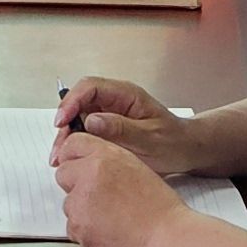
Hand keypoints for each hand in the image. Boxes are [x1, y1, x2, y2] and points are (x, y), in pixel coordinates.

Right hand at [52, 76, 198, 174]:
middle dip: (65, 123)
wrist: (187, 151)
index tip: (63, 121)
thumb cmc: (174, 142)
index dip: (72, 101)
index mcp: (125, 94)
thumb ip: (121, 128)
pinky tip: (70, 159)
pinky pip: (85, 132)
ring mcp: (109, 114)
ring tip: (59, 158)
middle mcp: (114, 101)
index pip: (90, 87)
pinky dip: (75, 144)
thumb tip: (91, 121)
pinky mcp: (107, 129)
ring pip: (78, 119)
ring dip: (67, 136)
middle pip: (78, 103)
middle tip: (59, 147)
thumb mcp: (150, 138)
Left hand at [53, 129, 188, 246]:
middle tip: (99, 199)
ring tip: (110, 218)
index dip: (72, 157)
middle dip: (75, 186)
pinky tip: (107, 231)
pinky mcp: (78, 225)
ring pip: (68, 203)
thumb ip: (107, 161)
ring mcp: (81, 199)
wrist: (166, 236)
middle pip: (63, 173)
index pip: (72, 145)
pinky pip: (71, 227)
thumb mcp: (134, 168)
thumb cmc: (159, 207)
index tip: (76, 167)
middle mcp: (89, 172)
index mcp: (105, 155)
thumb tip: (86, 162)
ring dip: (82, 211)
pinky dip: (85, 232)